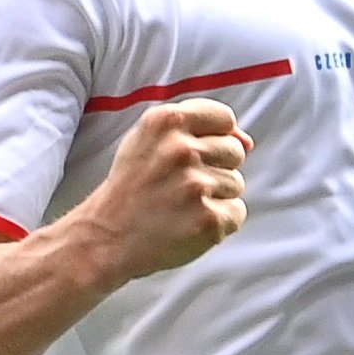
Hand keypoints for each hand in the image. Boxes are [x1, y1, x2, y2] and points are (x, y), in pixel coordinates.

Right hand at [63, 99, 252, 284]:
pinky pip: (237, 213)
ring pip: (236, 183)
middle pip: (234, 151)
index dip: (216, 136)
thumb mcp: (147, 140)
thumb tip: (247, 142)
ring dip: (215, 196)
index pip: (223, 117)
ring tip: (181, 205)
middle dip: (215, 168)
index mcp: (165, 122)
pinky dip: (218, 222)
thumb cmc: (131, 187)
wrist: (106, 237)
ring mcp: (196, 186)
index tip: (197, 154)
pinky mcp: (208, 219)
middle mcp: (181, 149)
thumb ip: (194, 128)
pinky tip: (189, 223)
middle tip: (182, 185)